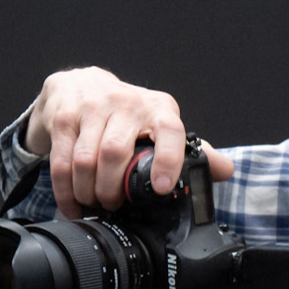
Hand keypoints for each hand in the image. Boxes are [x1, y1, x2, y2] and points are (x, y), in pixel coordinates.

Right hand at [24, 67, 234, 219]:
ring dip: (88, 192)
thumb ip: (190, 150)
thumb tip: (225, 171)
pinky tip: (72, 204)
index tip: (163, 186)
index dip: (168, 158)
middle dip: (112, 189)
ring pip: (86, 160)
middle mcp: (126, 103)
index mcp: (158, 108)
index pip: (169, 130)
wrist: (79, 84)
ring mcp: (92, 107)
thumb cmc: (126, 113)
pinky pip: (62, 162)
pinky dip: (66, 191)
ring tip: (92, 204)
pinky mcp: (64, 116)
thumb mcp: (160, 124)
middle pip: (115, 153)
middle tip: (112, 205)